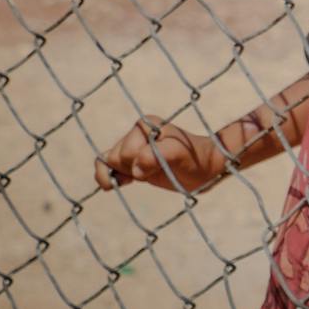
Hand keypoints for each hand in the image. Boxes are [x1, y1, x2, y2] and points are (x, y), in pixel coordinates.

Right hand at [93, 114, 222, 192]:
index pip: (127, 151)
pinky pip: (104, 168)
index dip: (141, 164)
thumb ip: (155, 156)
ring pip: (106, 163)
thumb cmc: (194, 158)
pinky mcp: (130, 161)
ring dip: (119, 175)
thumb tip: (135, 170)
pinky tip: (121, 183)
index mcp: (145, 125)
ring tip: (142, 177)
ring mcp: (131, 147)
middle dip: (131, 169)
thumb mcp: (179, 154)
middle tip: (154, 170)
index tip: (162, 163)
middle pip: (114, 158)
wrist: (204, 168)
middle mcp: (135, 133)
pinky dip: (107, 178)